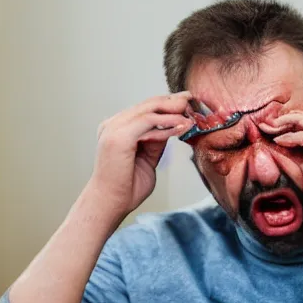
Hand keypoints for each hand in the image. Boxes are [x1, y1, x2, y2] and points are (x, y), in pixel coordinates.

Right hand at [92, 91, 193, 220]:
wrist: (110, 203)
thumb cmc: (126, 188)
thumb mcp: (147, 159)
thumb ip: (155, 142)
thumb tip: (171, 128)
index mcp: (117, 129)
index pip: (145, 109)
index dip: (167, 105)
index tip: (186, 105)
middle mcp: (113, 125)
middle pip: (147, 105)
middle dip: (172, 101)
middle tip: (191, 99)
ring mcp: (114, 129)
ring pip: (149, 110)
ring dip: (173, 110)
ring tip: (191, 111)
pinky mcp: (119, 136)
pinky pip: (148, 122)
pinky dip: (167, 123)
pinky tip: (182, 125)